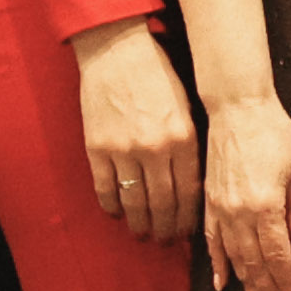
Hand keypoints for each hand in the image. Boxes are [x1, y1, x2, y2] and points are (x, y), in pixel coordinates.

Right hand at [72, 20, 201, 249]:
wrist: (117, 49)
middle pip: (163, 204)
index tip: (187, 233)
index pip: (190, 193)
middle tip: (165, 241)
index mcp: (184, 138)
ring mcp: (124, 150)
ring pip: (134, 202)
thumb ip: (190, 145)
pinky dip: (111, 206)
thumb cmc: (157, 74)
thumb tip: (192, 185)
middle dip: (165, 229)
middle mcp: (155, 149)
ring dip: (139, 224)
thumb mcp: (186, 106)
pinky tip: (117, 213)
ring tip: (142, 234)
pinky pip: (105, 189)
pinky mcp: (97, 147)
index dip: (188, 219)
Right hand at [202, 93, 290, 290]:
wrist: (237, 108)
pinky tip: (224, 284)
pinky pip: (212, 241)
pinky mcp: (208, 202)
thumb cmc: (274, 134)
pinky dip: (218, 265)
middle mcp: (240, 213)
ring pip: (234, 258)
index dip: (288, 283)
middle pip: (255, 264)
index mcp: (266, 206)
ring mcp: (220, 209)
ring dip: (247, 286)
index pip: (278, 256)